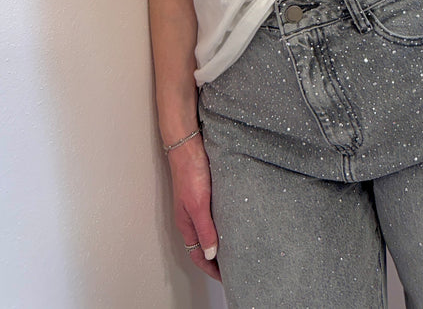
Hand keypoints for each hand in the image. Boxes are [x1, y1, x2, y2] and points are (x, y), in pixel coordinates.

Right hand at [167, 137, 220, 280]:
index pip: (198, 255)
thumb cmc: (190, 172)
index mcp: (186, 224)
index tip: (225, 278)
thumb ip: (205, 229)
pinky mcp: (206, 194)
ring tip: (236, 249)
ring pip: (209, 231)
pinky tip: (234, 223)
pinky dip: (222, 225)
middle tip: (233, 267)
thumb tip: (212, 255)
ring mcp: (198, 206)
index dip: (211, 269)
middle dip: (216, 260)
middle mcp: (191, 217)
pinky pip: (214, 216)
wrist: (188, 145)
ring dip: (220, 242)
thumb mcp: (198, 204)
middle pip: (203, 246)